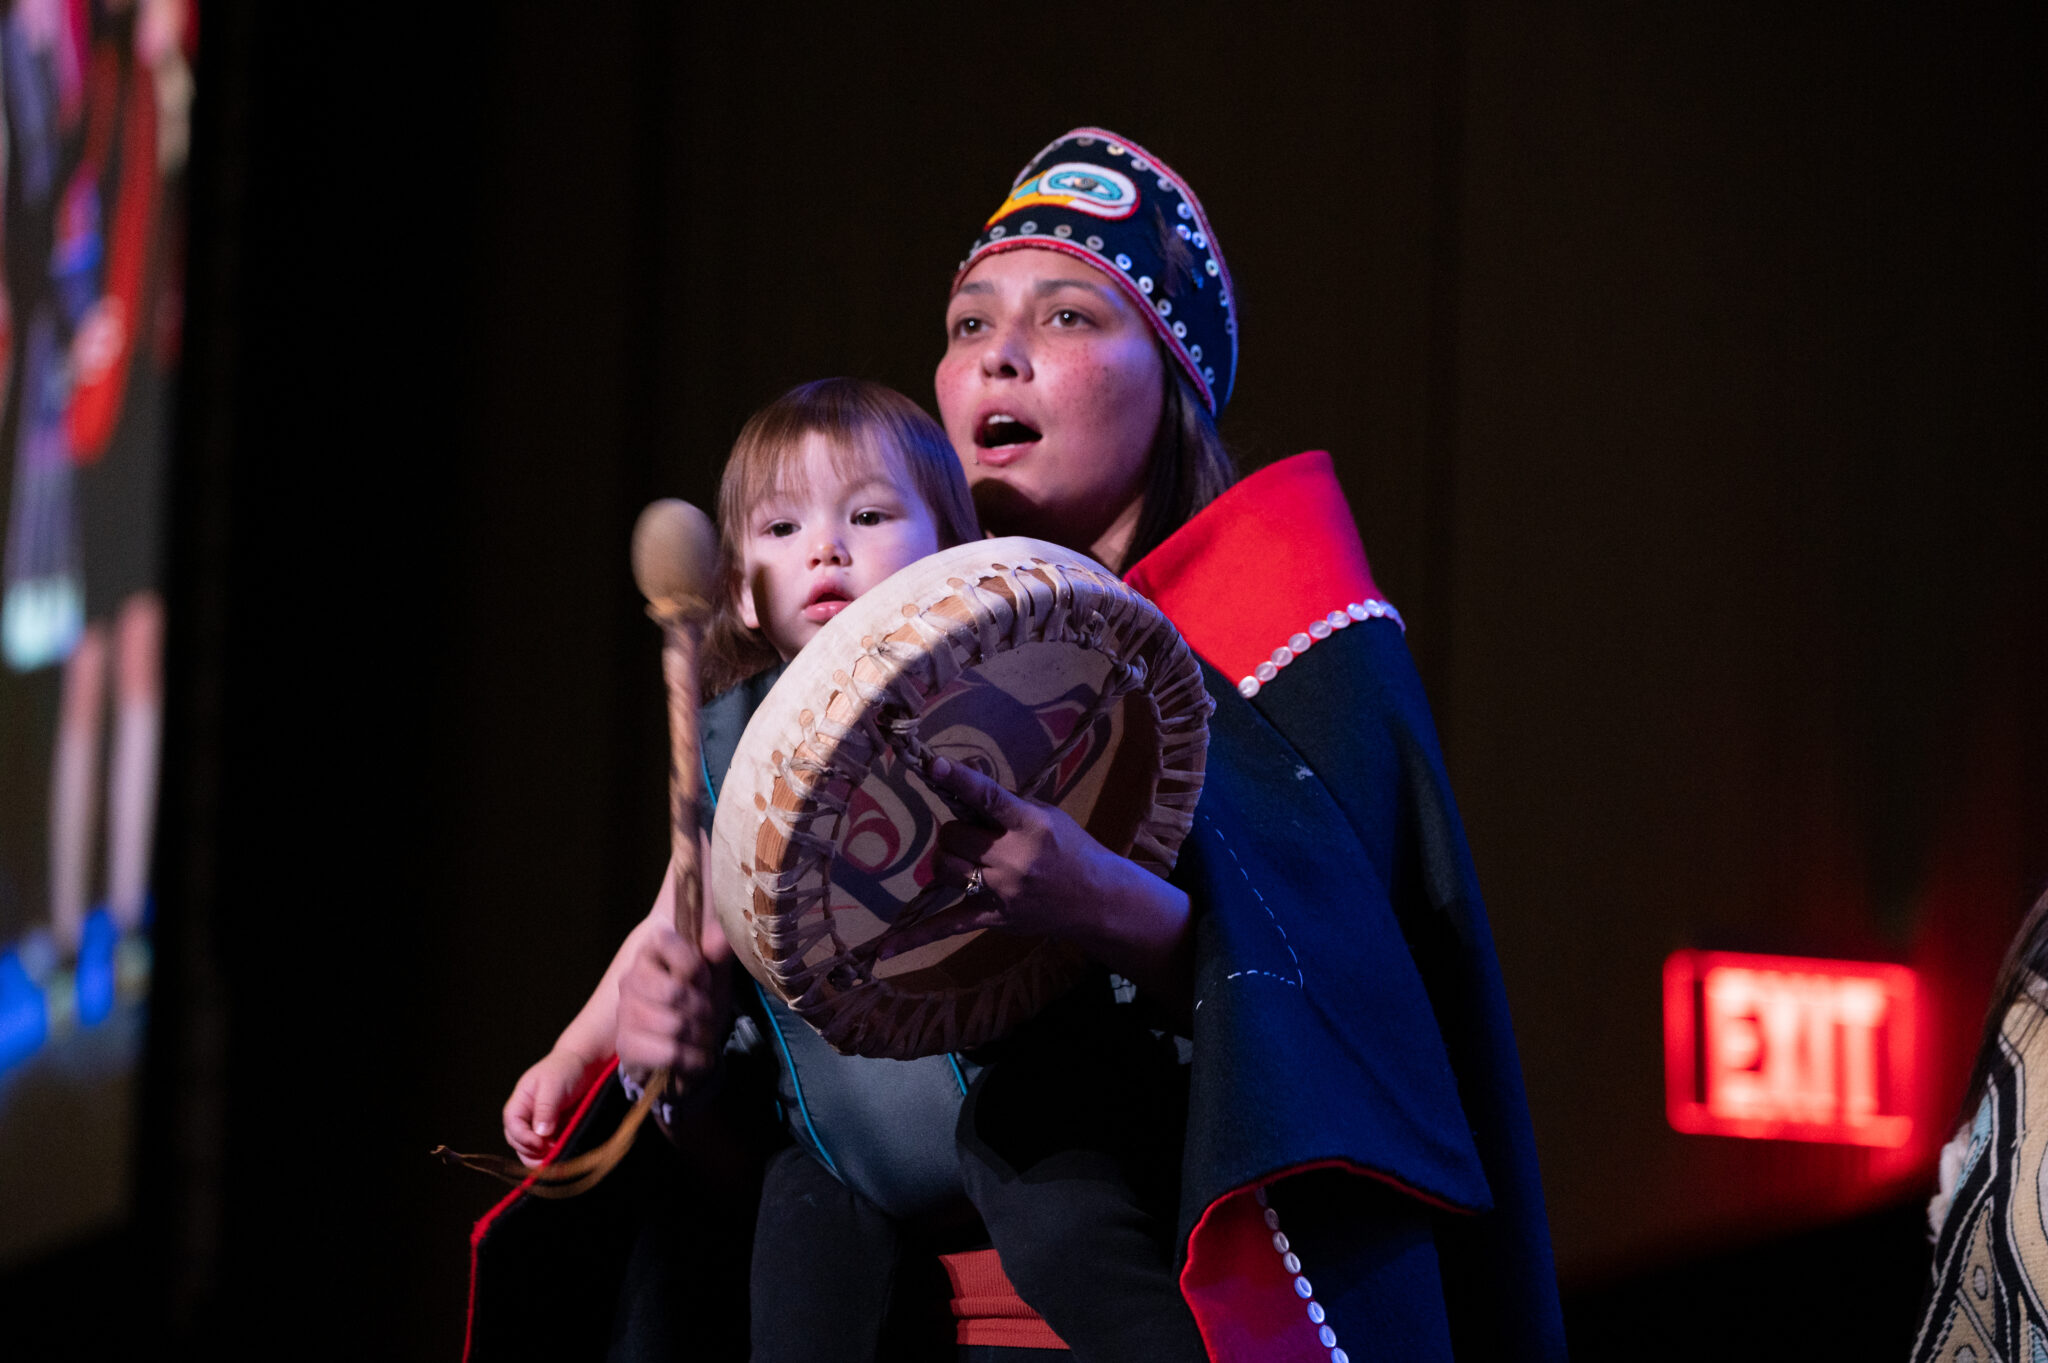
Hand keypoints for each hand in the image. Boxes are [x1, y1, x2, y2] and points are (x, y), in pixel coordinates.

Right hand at [502, 1048, 606, 1166]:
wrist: (588, 1065)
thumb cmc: (566, 1069)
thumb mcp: (554, 1085)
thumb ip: (546, 1109)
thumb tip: (540, 1134)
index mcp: (520, 1103)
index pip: (512, 1125)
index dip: (523, 1137)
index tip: (540, 1143)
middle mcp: (527, 1117)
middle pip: (518, 1142)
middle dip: (531, 1151)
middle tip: (550, 1153)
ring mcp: (540, 1127)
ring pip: (531, 1150)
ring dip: (541, 1158)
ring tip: (557, 1157)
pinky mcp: (555, 1134)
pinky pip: (548, 1150)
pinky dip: (554, 1155)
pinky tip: (564, 1155)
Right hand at [614, 908, 733, 1096]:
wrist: (684, 1047)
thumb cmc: (697, 1002)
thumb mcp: (715, 972)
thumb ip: (720, 949)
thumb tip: (723, 936)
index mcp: (649, 952)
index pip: (666, 943)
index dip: (695, 966)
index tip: (704, 981)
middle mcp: (630, 979)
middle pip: (674, 992)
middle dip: (702, 1009)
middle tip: (706, 1015)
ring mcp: (624, 1013)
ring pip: (674, 1025)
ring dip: (699, 1036)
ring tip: (700, 1036)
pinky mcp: (625, 1046)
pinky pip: (668, 1053)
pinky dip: (691, 1059)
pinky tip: (693, 1056)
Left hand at [877, 756, 1192, 1017]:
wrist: (1096, 899)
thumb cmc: (1070, 848)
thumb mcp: (1046, 815)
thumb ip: (1005, 806)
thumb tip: (961, 788)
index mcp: (1029, 825)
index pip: (988, 798)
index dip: (959, 780)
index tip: (932, 764)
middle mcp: (1013, 858)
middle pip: (954, 836)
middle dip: (957, 832)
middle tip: (974, 835)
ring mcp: (1000, 891)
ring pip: (945, 868)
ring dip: (948, 860)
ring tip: (968, 860)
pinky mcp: (992, 917)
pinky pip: (946, 926)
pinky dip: (915, 937)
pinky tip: (884, 951)